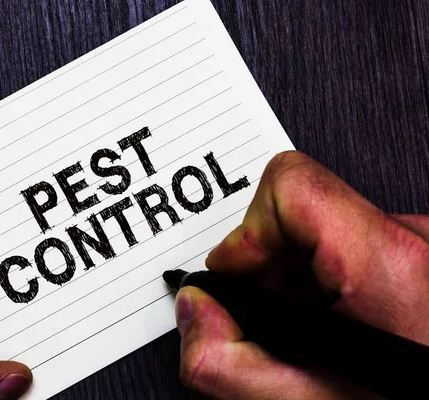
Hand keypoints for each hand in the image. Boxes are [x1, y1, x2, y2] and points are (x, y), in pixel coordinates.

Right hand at [176, 151, 428, 398]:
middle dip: (267, 264)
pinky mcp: (422, 258)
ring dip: (295, 277)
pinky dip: (324, 283)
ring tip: (305, 328)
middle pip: (300, 209)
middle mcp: (415, 242)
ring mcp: (423, 248)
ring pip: (324, 229)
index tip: (237, 271)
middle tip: (270, 314)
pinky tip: (332, 325)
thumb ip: (225, 360)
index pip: (291, 186)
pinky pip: (351, 244)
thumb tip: (197, 311)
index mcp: (388, 267)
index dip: (247, 230)